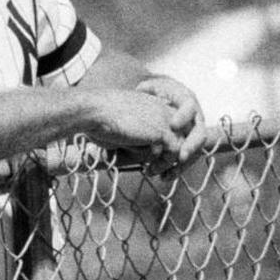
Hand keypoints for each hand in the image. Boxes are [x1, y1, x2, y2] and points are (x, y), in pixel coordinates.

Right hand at [88, 85, 202, 177]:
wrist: (93, 112)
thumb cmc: (100, 121)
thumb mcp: (126, 128)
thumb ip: (142, 137)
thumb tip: (152, 156)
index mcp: (155, 104)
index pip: (176, 126)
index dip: (170, 145)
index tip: (157, 161)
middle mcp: (164, 109)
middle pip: (186, 135)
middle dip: (179, 158)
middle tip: (166, 174)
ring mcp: (166, 119)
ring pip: (184, 146)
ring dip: (174, 165)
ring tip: (158, 175)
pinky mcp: (163, 131)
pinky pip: (174, 154)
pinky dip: (165, 166)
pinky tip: (151, 170)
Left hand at [135, 75, 207, 164]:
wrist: (155, 101)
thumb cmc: (150, 94)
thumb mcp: (150, 87)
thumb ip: (149, 90)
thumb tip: (142, 90)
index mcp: (185, 100)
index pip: (189, 107)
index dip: (183, 116)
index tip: (173, 125)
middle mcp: (194, 117)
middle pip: (199, 132)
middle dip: (191, 145)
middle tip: (181, 156)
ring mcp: (193, 133)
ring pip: (196, 151)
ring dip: (185, 163)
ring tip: (170, 172)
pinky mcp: (187, 145)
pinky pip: (187, 159)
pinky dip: (177, 169)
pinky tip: (165, 177)